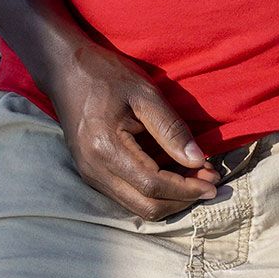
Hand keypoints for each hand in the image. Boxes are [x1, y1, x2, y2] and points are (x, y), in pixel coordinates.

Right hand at [35, 41, 219, 218]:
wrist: (64, 71)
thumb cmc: (105, 76)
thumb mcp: (144, 93)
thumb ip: (171, 129)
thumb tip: (198, 160)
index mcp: (106, 148)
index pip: (153, 185)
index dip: (187, 188)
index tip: (214, 182)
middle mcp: (94, 170)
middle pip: (146, 206)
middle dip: (183, 200)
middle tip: (211, 183)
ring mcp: (90, 175)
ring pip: (138, 206)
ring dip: (171, 199)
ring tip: (197, 177)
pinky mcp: (92, 174)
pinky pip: (128, 195)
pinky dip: (155, 192)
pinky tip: (174, 174)